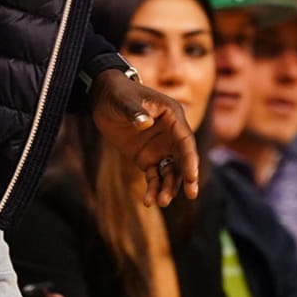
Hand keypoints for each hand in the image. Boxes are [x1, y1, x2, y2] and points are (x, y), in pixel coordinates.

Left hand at [89, 70, 199, 205]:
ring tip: (161, 202)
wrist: (104, 98)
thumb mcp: (124, 101)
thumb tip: (144, 123)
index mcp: (172, 116)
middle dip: (186, 178)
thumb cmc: (118, 94)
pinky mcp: (147, 158)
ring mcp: (160, 148)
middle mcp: (171, 134)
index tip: (192, 178)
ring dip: (168, 187)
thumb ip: (134, 112)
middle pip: (183, 159)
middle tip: (191, 195)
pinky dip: (153, 189)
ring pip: (170, 172)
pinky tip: (148, 200)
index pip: (185, 140)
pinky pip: (154, 176)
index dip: (190, 159)